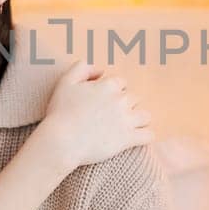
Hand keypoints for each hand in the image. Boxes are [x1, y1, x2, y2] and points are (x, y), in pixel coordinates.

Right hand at [35, 60, 152, 168]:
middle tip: (114, 115)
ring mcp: (126, 120)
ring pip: (145, 115)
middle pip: (133, 98)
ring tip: (129, 126)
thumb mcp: (65, 82)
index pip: (121, 83)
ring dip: (139, 119)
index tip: (105, 100)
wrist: (61, 141)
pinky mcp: (128, 139)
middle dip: (126, 105)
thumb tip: (100, 70)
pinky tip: (139, 138)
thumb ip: (81, 68)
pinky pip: (148, 135)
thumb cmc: (60, 112)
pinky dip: (146, 135)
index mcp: (108, 85)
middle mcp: (121, 100)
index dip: (114, 90)